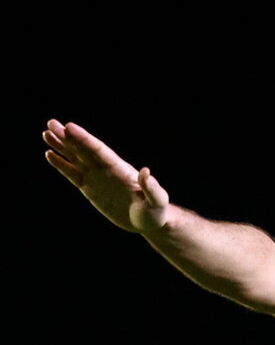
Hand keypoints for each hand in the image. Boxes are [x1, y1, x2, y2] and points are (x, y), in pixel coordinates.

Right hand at [43, 120, 168, 234]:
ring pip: (76, 159)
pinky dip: (62, 165)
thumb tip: (145, 171)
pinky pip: (73, 175)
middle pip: (84, 150)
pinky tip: (50, 155)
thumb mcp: (157, 200)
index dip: (84, 139)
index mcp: (120, 169)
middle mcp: (106, 170)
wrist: (149, 221)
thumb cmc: (156, 211)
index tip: (69, 127)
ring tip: (46, 133)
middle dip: (68, 137)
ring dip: (61, 147)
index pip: (99, 151)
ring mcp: (97, 178)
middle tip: (51, 123)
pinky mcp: (91, 189)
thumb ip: (151, 187)